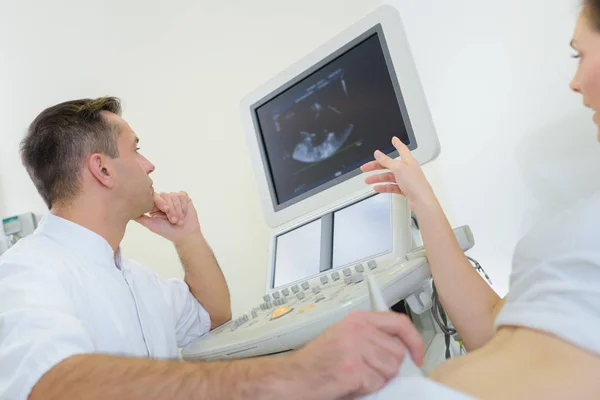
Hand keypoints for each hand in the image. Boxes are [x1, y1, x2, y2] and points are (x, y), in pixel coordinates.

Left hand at [135, 191, 200, 242]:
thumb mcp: (151, 225)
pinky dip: (184, 207)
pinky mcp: (183, 197)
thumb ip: (141, 218)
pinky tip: (184, 215)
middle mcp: (164, 198)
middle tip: (173, 221)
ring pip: (175, 197)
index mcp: (155, 203)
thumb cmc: (167, 231)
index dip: (161, 203)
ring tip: (179, 221)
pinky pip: (182, 197)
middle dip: (171, 210)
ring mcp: (174, 197)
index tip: (165, 210)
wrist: (183, 234)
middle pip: (166, 196)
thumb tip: (127, 213)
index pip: (155, 197)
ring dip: (178, 210)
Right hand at [291, 310, 423, 398]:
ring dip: (377, 378)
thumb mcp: (344, 335)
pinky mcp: (353, 370)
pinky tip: (349, 382)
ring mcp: (356, 349)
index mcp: (358, 319)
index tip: (417, 355)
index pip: (399, 323)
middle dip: (388, 367)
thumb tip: (401, 350)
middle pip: (398, 352)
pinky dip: (366, 388)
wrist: (294, 376)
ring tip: (356, 375)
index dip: (414, 341)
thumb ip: (371, 336)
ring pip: (390, 370)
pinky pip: (376, 383)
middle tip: (369, 371)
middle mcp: (358, 330)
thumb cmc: (316, 360)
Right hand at [361, 136, 435, 208]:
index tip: (394, 139)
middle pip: (389, 165)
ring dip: (377, 178)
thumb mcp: (398, 169)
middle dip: (376, 166)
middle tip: (365, 167)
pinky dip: (383, 187)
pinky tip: (377, 188)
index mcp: (408, 161)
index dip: (397, 143)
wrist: (421, 201)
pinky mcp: (404, 190)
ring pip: (388, 177)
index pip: (402, 149)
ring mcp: (405, 180)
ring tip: (368, 180)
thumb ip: (387, 161)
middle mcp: (407, 169)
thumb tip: (378, 153)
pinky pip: (391, 186)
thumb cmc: (415, 183)